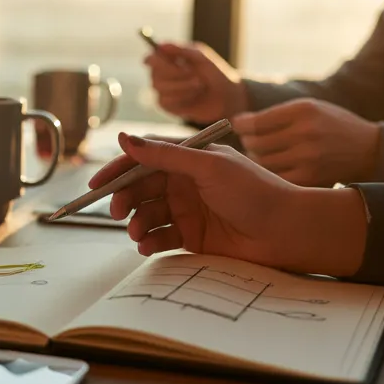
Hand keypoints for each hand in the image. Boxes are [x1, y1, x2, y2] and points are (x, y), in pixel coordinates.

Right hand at [89, 132, 368, 275]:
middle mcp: (186, 183)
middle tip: (117, 212)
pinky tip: (147, 246)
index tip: (97, 184)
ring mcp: (188, 210)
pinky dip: (149, 242)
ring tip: (137, 234)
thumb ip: (164, 156)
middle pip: (141, 189)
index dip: (119, 170)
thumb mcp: (207, 167)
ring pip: (148, 214)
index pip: (144, 160)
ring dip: (136, 223)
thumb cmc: (255, 191)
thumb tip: (124, 138)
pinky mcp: (192, 237)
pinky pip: (161, 237)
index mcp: (189, 160)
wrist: (286, 231)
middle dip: (125, 200)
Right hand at [145, 42, 247, 124]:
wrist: (226, 96)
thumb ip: (182, 50)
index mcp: (169, 59)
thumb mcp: (201, 57)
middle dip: (176, 74)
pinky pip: (165, 101)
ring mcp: (164, 91)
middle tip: (194, 74)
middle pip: (155, 74)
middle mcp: (162, 75)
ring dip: (182, 86)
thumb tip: (161, 45)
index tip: (162, 61)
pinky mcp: (167, 106)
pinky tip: (193, 96)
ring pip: (160, 88)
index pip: (151, 59)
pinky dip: (182, 97)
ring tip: (200, 86)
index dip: (153, 60)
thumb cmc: (214, 73)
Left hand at [233, 98, 379, 187]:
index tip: (239, 127)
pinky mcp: (310, 178)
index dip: (241, 127)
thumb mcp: (310, 108)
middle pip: (255, 144)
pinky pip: (274, 178)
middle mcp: (305, 133)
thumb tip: (238, 124)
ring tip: (261, 154)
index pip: (255, 123)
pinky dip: (267, 174)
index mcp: (303, 111)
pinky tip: (271, 168)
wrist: (368, 149)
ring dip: (255, 159)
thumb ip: (276, 114)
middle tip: (249, 142)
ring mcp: (308, 158)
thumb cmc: (331, 125)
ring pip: (262, 163)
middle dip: (247, 143)